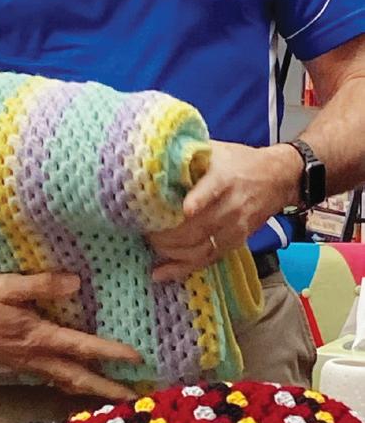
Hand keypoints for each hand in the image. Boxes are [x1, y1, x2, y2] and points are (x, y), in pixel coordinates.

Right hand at [0, 270, 141, 400]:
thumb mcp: (7, 285)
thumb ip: (42, 284)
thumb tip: (76, 283)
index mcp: (37, 338)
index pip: (82, 347)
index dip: (110, 353)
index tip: (136, 358)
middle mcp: (35, 357)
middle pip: (79, 378)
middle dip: (107, 389)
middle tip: (134, 398)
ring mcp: (26, 365)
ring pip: (65, 383)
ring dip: (91, 390)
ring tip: (113, 395)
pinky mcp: (18, 365)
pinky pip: (52, 379)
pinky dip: (71, 384)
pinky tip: (77, 381)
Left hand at [149, 140, 301, 281]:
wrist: (278, 178)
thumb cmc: (239, 161)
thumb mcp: (215, 150)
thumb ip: (188, 153)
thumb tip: (153, 155)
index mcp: (223, 178)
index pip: (211, 190)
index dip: (199, 200)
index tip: (185, 209)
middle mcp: (231, 205)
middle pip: (198, 228)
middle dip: (167, 235)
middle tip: (144, 231)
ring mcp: (235, 227)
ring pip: (201, 249)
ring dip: (172, 253)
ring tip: (150, 248)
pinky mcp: (236, 242)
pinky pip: (208, 260)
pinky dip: (183, 269)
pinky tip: (161, 273)